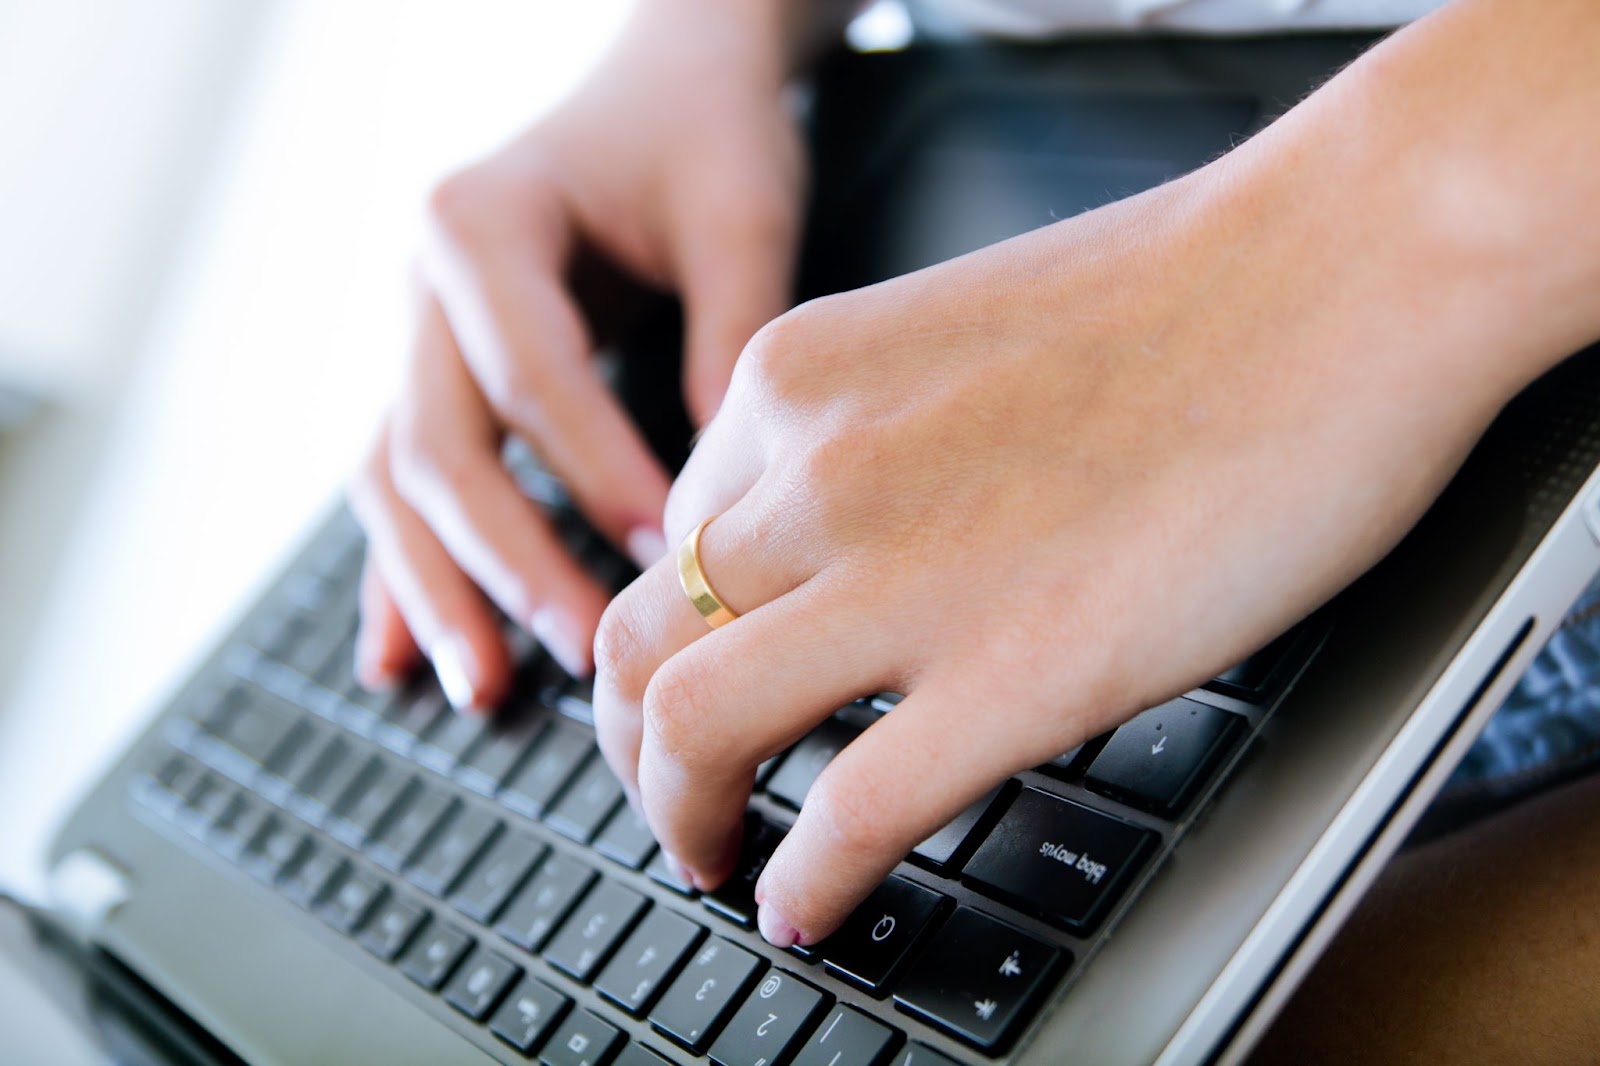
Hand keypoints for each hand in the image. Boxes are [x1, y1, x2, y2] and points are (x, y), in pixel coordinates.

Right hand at [348, 0, 801, 709]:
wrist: (664, 82)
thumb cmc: (703, 133)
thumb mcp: (740, 211)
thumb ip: (732, 338)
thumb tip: (727, 499)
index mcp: (479, 220)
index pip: (528, 375)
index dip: (594, 474)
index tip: (670, 555)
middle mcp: (422, 283)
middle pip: (435, 446)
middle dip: (506, 561)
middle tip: (586, 650)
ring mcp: (415, 337)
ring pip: (397, 482)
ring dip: (437, 591)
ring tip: (483, 691)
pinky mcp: (438, 381)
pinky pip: (403, 488)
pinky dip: (404, 574)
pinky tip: (399, 661)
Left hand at [590, 148, 1542, 945]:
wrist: (1343, 269)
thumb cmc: (1184, 294)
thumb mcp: (945, 335)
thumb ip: (859, 438)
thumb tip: (830, 546)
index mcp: (793, 382)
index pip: (656, 542)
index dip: (656, 640)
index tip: (679, 692)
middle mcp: (812, 474)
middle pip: (634, 643)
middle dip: (632, 749)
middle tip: (674, 800)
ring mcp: (901, 575)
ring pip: (691, 729)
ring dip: (678, 817)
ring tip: (711, 858)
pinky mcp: (1013, 672)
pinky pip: (845, 818)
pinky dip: (800, 884)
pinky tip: (809, 906)